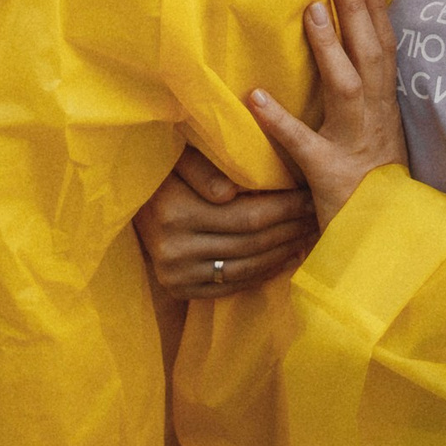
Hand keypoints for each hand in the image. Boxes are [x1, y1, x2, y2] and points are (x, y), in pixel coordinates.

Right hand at [134, 146, 314, 299]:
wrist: (129, 203)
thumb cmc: (164, 170)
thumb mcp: (180, 157)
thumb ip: (204, 168)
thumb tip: (230, 192)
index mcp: (176, 213)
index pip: (248, 215)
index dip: (285, 206)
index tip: (309, 193)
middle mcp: (174, 249)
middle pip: (251, 243)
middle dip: (290, 228)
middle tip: (316, 214)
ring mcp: (176, 274)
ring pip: (246, 267)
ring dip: (283, 251)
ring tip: (306, 234)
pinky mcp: (180, 288)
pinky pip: (232, 285)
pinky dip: (263, 273)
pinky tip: (285, 258)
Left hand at [250, 0, 406, 229]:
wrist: (388, 243)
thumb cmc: (376, 194)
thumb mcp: (376, 142)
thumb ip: (361, 108)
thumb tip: (345, 67)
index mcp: (385, 111)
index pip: (384, 49)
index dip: (376, 9)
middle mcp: (375, 121)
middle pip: (372, 56)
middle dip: (360, 11)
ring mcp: (354, 145)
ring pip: (347, 88)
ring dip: (331, 47)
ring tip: (311, 10)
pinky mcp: (329, 174)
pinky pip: (302, 144)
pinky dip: (280, 120)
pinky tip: (255, 96)